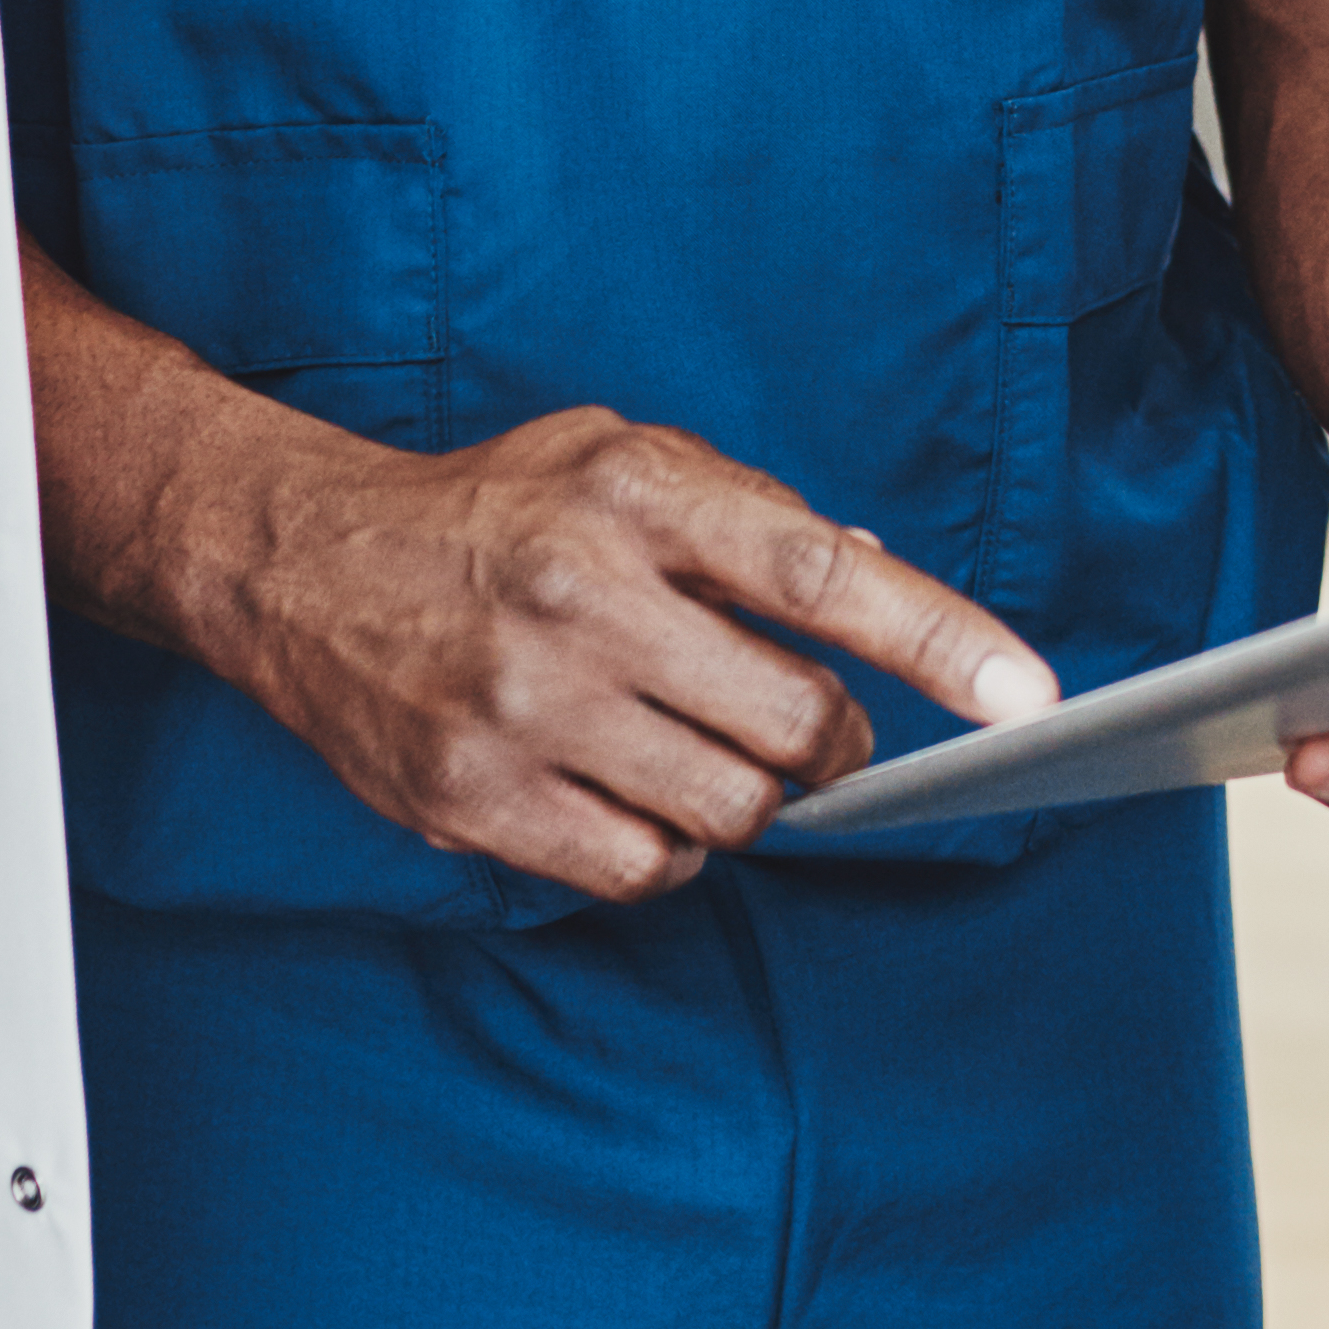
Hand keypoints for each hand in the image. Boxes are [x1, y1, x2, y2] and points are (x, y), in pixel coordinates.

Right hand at [170, 402, 1054, 906]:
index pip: (821, 573)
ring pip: (729, 811)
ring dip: (744, 797)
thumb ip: (750, 513)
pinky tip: (626, 790)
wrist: (301, 564)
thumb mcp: (620, 458)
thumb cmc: (491, 511)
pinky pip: (642, 870)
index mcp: (634, 496)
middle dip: (829, 743)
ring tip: (688, 745)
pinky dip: (664, 848)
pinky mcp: (473, 799)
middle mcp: (579, 598)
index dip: (938, 639)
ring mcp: (521, 708)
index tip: (1026, 696)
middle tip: (805, 728)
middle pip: (791, 725)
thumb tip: (878, 562)